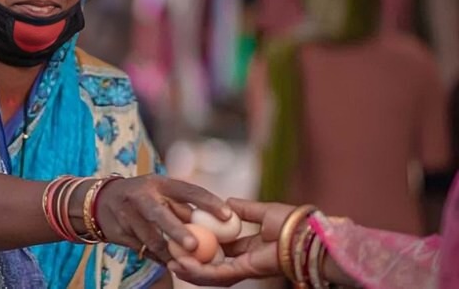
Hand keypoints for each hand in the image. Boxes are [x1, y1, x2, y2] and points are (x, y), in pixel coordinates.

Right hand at [94, 175, 230, 263]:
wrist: (101, 201)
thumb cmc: (143, 197)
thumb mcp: (160, 193)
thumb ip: (183, 207)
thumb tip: (216, 225)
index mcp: (158, 183)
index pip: (186, 190)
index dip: (207, 201)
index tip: (227, 215)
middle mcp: (141, 196)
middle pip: (159, 214)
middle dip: (177, 231)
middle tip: (195, 246)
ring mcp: (127, 214)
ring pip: (150, 238)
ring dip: (169, 252)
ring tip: (186, 263)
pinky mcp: (118, 231)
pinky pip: (142, 249)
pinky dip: (158, 257)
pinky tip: (170, 263)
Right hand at [168, 198, 294, 286]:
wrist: (305, 233)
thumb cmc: (292, 221)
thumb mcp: (261, 211)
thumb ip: (244, 209)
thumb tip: (226, 202)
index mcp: (249, 248)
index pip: (221, 250)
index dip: (203, 246)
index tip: (186, 238)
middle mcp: (244, 261)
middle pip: (212, 266)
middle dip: (191, 264)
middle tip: (171, 257)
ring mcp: (244, 269)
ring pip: (211, 274)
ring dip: (190, 271)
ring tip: (171, 264)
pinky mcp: (244, 271)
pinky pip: (217, 274)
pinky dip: (199, 272)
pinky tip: (183, 265)